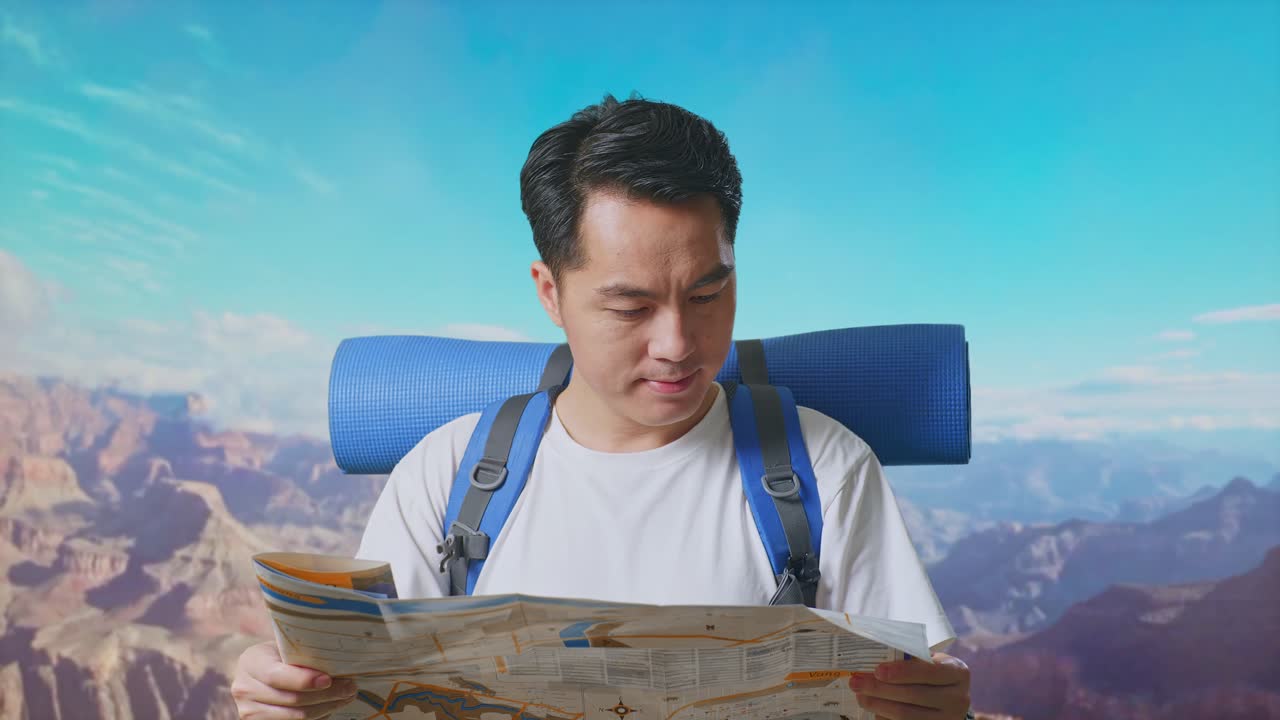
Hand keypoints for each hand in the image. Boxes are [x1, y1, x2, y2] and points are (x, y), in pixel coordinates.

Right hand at [231, 641, 359, 718]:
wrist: (256, 672)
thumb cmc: (277, 655)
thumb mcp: (284, 647)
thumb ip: (303, 653)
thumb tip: (341, 660)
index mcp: (251, 662)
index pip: (277, 676)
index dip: (304, 680)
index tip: (328, 679)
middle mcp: (244, 688)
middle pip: (291, 699)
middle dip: (326, 695)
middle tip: (351, 688)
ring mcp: (249, 711)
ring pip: (296, 716)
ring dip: (326, 708)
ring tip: (346, 697)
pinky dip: (316, 717)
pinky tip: (329, 707)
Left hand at [848, 651, 970, 718]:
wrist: (950, 697)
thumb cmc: (933, 672)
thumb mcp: (930, 660)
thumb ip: (910, 657)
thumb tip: (872, 653)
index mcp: (958, 673)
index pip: (928, 672)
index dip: (902, 672)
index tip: (877, 670)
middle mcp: (958, 698)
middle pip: (913, 695)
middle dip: (880, 688)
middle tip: (856, 682)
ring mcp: (949, 719)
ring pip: (907, 714)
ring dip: (878, 705)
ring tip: (860, 696)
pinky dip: (885, 718)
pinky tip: (873, 711)